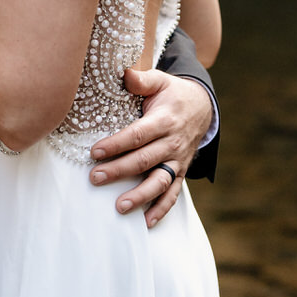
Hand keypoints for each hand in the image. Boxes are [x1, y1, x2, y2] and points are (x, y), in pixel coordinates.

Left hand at [89, 68, 212, 227]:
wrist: (202, 107)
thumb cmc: (171, 94)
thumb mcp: (160, 80)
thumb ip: (142, 79)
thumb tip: (125, 75)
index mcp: (164, 120)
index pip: (137, 135)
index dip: (116, 144)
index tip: (94, 152)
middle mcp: (172, 143)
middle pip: (144, 160)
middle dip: (119, 171)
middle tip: (95, 178)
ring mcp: (177, 160)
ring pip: (159, 181)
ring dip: (140, 195)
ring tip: (119, 207)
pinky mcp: (180, 172)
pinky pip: (172, 193)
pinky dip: (161, 209)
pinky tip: (146, 222)